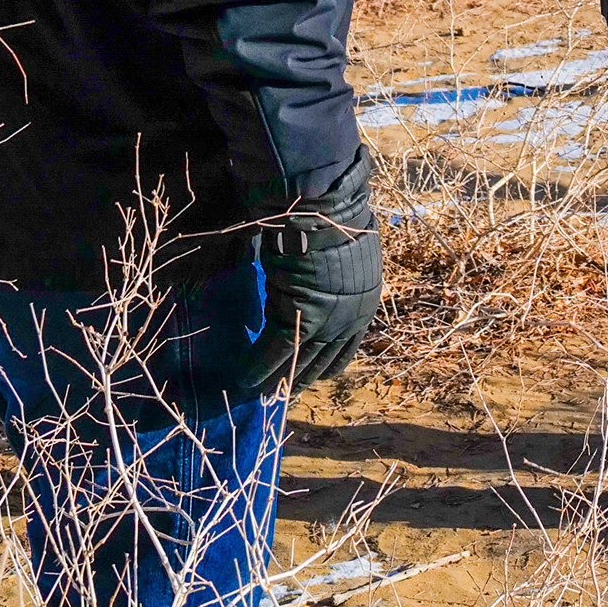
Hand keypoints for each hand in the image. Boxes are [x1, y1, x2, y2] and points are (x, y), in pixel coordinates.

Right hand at [253, 147, 384, 393]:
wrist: (326, 212)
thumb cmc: (333, 225)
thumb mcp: (340, 261)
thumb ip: (326, 286)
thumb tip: (306, 292)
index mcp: (363, 306)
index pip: (343, 351)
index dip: (323, 367)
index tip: (310, 378)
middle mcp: (350, 321)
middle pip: (320, 362)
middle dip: (299, 379)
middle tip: (280, 394)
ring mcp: (327, 324)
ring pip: (297, 362)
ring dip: (275, 380)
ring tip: (256, 393)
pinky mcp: (301, 320)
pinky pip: (275, 352)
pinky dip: (258, 368)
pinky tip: (244, 379)